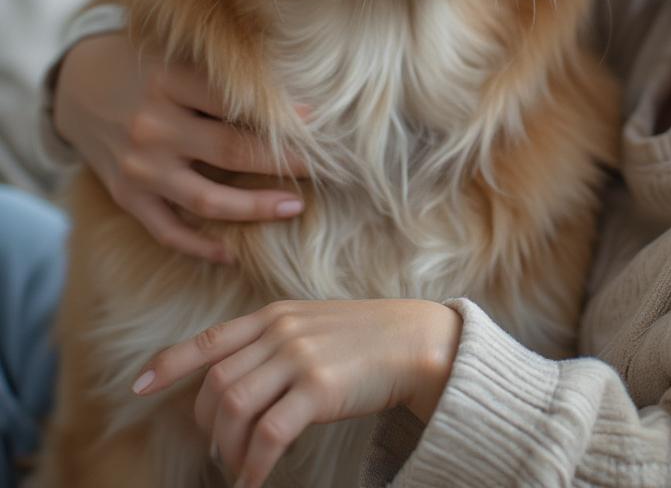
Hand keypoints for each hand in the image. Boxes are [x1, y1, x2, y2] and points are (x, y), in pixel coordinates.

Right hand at [52, 33, 309, 263]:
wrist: (76, 87)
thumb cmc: (144, 65)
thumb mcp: (177, 55)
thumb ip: (221, 76)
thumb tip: (292, 100)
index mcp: (168, 81)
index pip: (236, 101)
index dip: (281, 114)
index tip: (318, 121)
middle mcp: (152, 126)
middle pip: (231, 150)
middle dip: (283, 161)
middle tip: (322, 166)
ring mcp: (138, 168)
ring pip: (207, 200)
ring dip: (255, 208)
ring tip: (295, 206)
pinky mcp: (126, 197)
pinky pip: (168, 231)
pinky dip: (202, 247)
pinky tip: (235, 253)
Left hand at [131, 298, 462, 487]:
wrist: (416, 340)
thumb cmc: (366, 338)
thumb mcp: (314, 325)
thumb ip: (276, 342)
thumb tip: (235, 382)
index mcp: (275, 314)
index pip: (209, 340)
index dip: (169, 363)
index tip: (138, 386)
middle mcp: (280, 331)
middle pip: (216, 387)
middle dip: (209, 428)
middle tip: (223, 451)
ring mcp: (299, 357)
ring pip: (235, 411)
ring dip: (230, 450)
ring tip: (240, 467)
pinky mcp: (319, 387)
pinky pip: (269, 435)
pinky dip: (256, 465)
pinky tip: (257, 479)